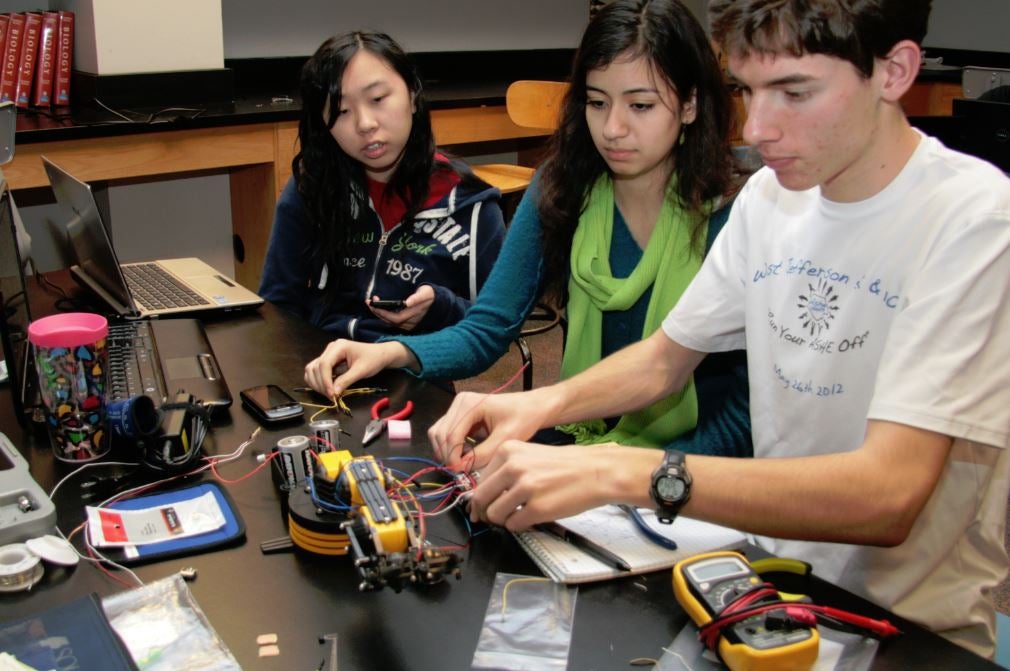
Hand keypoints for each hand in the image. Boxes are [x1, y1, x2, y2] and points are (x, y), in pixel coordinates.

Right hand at [303, 340, 409, 397]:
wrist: (380, 355)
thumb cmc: (373, 359)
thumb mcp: (362, 370)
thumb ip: (346, 380)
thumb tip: (333, 393)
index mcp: (338, 346)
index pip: (324, 364)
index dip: (325, 381)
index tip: (331, 394)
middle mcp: (330, 349)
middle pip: (315, 367)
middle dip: (321, 384)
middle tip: (332, 397)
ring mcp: (328, 355)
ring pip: (312, 369)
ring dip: (317, 384)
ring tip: (329, 394)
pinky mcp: (328, 362)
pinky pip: (316, 371)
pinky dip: (317, 382)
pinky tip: (327, 389)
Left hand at [369, 285, 434, 330]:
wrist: (437, 302)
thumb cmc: (429, 295)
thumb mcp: (425, 293)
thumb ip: (417, 298)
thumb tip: (408, 302)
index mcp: (413, 315)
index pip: (395, 318)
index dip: (383, 312)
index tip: (374, 303)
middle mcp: (409, 323)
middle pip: (390, 321)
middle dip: (378, 312)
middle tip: (369, 302)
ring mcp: (408, 325)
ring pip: (390, 322)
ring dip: (379, 314)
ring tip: (371, 304)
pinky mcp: (406, 324)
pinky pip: (392, 321)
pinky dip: (384, 315)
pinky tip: (379, 309)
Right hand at [428, 389, 555, 469]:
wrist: (532, 407)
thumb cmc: (523, 419)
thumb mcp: (505, 439)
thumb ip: (482, 454)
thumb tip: (461, 469)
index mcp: (469, 404)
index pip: (450, 434)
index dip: (452, 457)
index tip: (461, 473)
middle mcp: (459, 402)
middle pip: (439, 434)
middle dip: (447, 455)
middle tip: (460, 472)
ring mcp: (457, 407)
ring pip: (438, 434)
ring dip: (446, 452)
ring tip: (462, 464)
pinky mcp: (459, 415)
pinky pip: (445, 433)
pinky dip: (450, 447)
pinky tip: (464, 456)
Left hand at [467, 441, 655, 529]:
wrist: (596, 471)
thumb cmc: (565, 465)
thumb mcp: (529, 456)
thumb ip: (504, 472)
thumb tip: (481, 499)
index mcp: (508, 450)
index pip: (479, 481)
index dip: (481, 498)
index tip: (485, 506)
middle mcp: (513, 467)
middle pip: (481, 499)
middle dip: (486, 513)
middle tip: (496, 516)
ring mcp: (525, 488)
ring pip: (494, 515)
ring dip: (504, 520)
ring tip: (520, 515)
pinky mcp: (537, 508)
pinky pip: (514, 525)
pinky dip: (520, 526)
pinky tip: (533, 518)